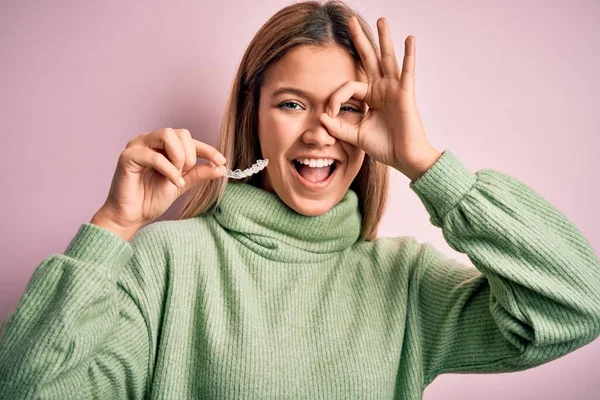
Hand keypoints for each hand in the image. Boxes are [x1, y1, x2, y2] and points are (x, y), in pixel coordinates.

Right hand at [92, 128, 226, 239]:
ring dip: (179, 157)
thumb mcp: (182, 184)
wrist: (131, 216)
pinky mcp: (127, 157)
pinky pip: (155, 156)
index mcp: (161, 145)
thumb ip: (198, 173)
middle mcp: (148, 140)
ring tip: (178, 176)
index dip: (207, 149)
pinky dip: (169, 170)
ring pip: (167, 135)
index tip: (222, 161)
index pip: (188, 139)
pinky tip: (173, 183)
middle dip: (190, 154)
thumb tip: (220, 167)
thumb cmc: (151, 199)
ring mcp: (137, 146)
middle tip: (186, 173)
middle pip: (180, 132)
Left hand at [319, 16, 441, 181]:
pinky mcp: (405, 94)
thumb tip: (320, 117)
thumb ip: (338, 127)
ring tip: (381, 20)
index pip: (348, 87)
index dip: (336, 98)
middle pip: (369, 59)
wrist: (404, 158)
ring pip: (387, 59)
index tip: (329, 114)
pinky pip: (407, 71)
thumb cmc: (385, 146)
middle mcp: (382, 89)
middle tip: (349, 21)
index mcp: (370, 97)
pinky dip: (409, 55)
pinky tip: (409, 39)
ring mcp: (394, 89)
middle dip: (359, 40)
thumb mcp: (355, 135)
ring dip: (384, 39)